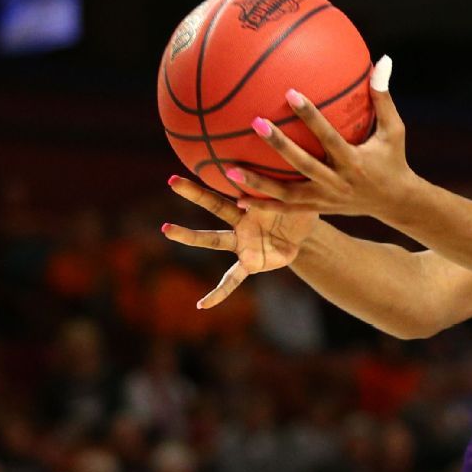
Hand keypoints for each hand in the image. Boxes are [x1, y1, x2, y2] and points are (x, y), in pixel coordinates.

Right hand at [162, 175, 317, 308]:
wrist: (305, 237)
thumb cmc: (300, 210)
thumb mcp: (300, 197)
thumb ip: (291, 188)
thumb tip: (290, 170)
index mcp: (253, 203)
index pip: (241, 185)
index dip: (235, 178)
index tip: (226, 166)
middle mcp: (242, 222)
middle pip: (216, 206)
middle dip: (195, 193)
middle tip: (172, 179)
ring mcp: (242, 244)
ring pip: (214, 238)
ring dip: (190, 234)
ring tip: (166, 228)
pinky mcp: (251, 263)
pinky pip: (232, 279)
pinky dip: (219, 292)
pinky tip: (202, 305)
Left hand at [226, 56, 414, 220]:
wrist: (396, 202)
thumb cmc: (393, 159)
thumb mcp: (394, 130)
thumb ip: (383, 97)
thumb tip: (381, 61)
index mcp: (354, 161)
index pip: (329, 137)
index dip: (311, 116)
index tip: (290, 92)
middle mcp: (338, 182)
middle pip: (304, 165)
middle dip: (280, 145)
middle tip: (255, 123)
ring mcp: (326, 199)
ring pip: (288, 194)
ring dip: (259, 183)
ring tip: (230, 168)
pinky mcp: (318, 209)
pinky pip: (286, 209)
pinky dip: (263, 205)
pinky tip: (238, 198)